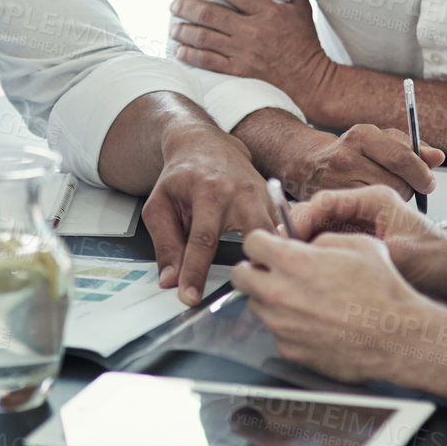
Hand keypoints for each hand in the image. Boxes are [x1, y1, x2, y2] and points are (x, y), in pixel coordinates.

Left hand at [144, 120, 275, 306]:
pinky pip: (285, 232)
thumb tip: (170, 279)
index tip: (190, 297)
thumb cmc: (182, 176)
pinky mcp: (275, 203)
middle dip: (255, 267)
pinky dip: (286, 251)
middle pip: (255, 236)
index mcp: (209, 191)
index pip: (202, 240)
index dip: (195, 273)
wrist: (206, 146)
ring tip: (271, 290)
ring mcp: (263, 197)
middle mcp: (241, 193)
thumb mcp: (160, 205)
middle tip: (249, 299)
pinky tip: (284, 270)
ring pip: (277, 235)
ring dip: (276, 262)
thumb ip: (165, 243)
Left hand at [171, 0, 333, 101]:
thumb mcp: (303, 11)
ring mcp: (244, 54)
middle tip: (174, 4)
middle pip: (209, 14)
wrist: (312, 83)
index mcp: (268, 12)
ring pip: (203, 38)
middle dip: (186, 6)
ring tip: (173, 26)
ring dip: (183, 31)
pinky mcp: (240, 73)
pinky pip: (207, 62)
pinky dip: (189, 55)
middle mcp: (253, 31)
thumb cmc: (306, 44)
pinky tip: (178, 50)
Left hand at [232, 228, 437, 382]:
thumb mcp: (358, 244)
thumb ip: (321, 240)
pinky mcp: (290, 350)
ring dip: (270, 299)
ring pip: (256, 305)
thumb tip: (306, 245)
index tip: (269, 247)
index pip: (251, 242)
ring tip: (300, 299)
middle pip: (240, 276)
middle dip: (253, 270)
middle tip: (271, 271)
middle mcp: (280, 293)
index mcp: (293, 262)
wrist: (398, 337)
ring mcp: (282, 325)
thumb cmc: (384, 293)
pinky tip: (312, 323)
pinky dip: (288, 326)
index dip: (262, 242)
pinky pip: (276, 332)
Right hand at [282, 122, 442, 201]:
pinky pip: (367, 211)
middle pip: (396, 182)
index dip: (421, 173)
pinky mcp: (331, 201)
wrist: (308, 164)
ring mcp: (336, 180)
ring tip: (380, 190)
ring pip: (383, 199)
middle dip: (406, 187)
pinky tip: (369, 202)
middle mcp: (346, 156)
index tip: (428, 182)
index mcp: (362, 135)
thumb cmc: (351, 152)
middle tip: (400, 185)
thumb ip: (412, 148)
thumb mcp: (380, 141)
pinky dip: (375, 210)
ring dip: (390, 199)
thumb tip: (438, 157)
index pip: (402, 157)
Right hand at [289, 184, 446, 304]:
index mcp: (374, 198)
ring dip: (304, 249)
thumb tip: (326, 255)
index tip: (287, 235)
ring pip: (320, 235)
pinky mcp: (361, 252)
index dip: (301, 217)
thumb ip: (362, 251)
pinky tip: (307, 277)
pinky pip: (329, 253)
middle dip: (296, 234)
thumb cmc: (445, 262)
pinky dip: (316, 263)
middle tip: (279, 253)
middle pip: (317, 216)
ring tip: (289, 267)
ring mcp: (362, 232)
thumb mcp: (401, 254)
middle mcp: (365, 212)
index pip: (326, 200)